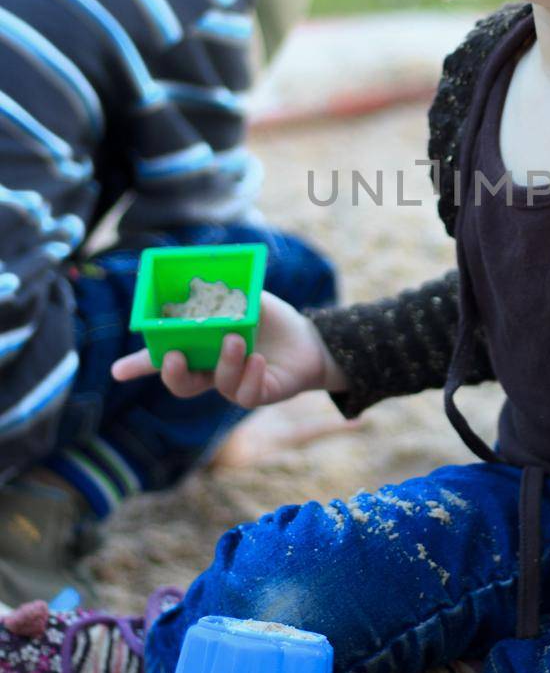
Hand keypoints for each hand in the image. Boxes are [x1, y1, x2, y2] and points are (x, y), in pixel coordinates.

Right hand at [110, 291, 345, 407]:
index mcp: (200, 348)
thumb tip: (201, 280)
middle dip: (172, 373)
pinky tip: (258, 359)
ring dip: (223, 362)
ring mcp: (234, 384)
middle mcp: (211, 370)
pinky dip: (249, 374)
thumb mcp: (246, 299)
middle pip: (181, 383)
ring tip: (234, 339)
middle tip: (175, 356)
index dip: (138, 366)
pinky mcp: (259, 393)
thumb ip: (224, 293)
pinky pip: (247, 393)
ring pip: (217, 385)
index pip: (163, 357)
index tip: (117, 372)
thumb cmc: (269, 319)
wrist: (308, 340)